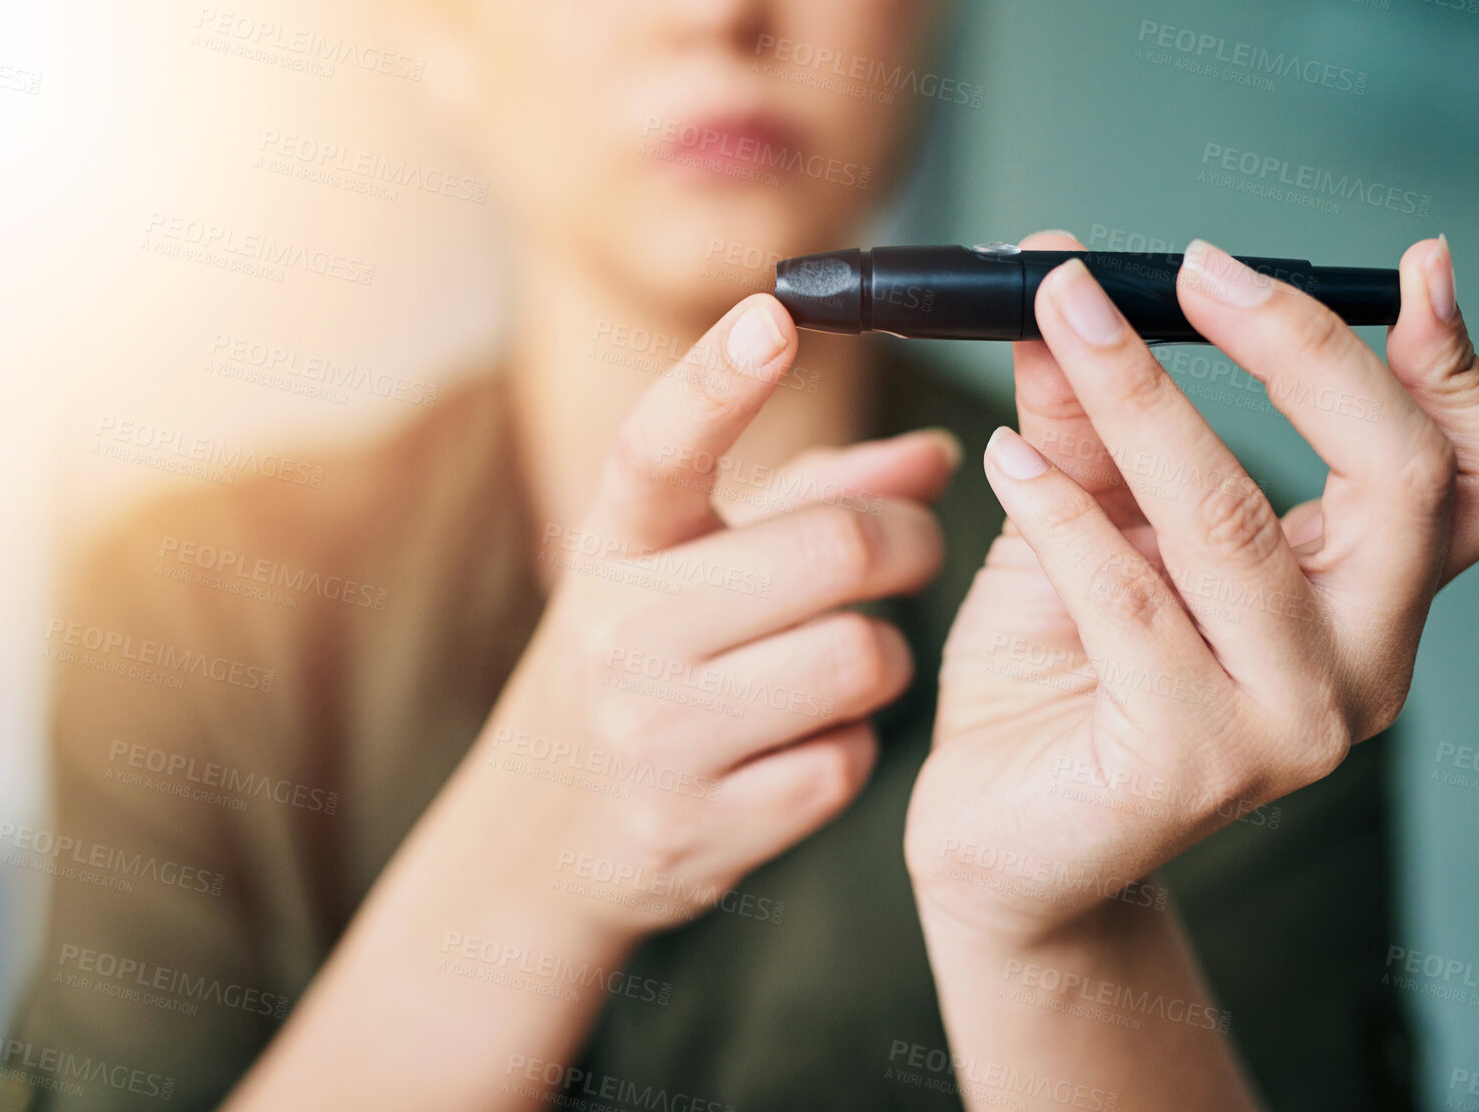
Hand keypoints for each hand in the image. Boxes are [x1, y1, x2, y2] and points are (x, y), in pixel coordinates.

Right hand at [469, 293, 957, 938]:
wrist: (541, 838)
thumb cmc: (641, 668)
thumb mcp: (684, 570)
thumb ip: (811, 500)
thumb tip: (938, 458)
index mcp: (613, 549)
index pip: (657, 448)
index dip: (718, 379)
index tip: (773, 317)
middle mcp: (623, 635)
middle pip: (833, 550)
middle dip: (905, 544)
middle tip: (911, 549)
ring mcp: (658, 737)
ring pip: (864, 658)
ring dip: (885, 656)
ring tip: (849, 658)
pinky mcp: (702, 829)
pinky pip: (849, 762)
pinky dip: (854, 746)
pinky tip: (808, 741)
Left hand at [905, 231, 1478, 941]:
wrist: (999, 834)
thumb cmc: (1057, 676)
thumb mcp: (1087, 520)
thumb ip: (1090, 417)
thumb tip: (1067, 284)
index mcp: (1366, 596)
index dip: (1459, 366)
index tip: (1412, 267)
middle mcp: (1360, 663)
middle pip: (1400, 479)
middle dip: (1297, 348)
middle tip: (1194, 270)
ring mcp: (1288, 723)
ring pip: (1238, 525)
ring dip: (1140, 400)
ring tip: (1058, 325)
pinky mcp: (1195, 765)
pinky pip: (1130, 601)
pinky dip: (1061, 510)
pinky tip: (1004, 462)